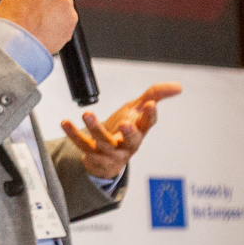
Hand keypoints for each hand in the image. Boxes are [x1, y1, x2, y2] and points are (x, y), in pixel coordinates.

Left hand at [60, 82, 182, 179]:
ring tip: (87, 114)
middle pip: (131, 140)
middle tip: (125, 123)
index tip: (150, 104)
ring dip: (95, 128)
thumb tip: (177, 86)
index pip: (148, 124)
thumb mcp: (138, 110)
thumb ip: (156, 95)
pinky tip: (65, 122)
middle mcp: (127, 144)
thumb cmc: (125, 129)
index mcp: (140, 131)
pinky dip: (73, 133)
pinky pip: (82, 144)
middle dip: (129, 132)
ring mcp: (110, 151)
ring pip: (103, 142)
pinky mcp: (93, 154)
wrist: (107, 157)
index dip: (149, 115)